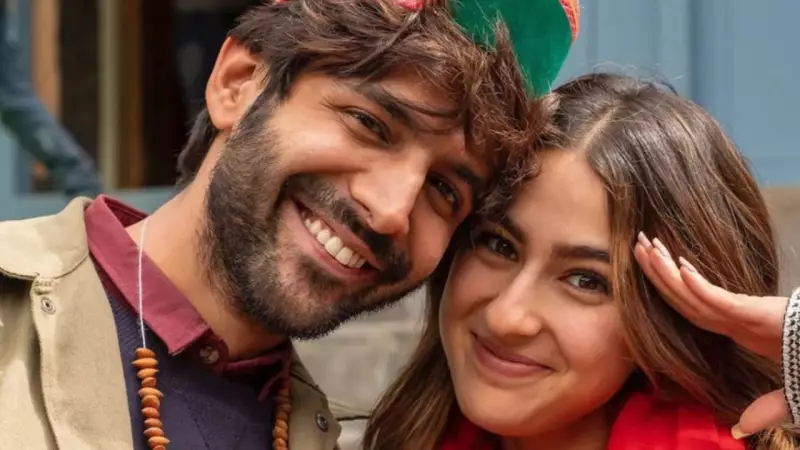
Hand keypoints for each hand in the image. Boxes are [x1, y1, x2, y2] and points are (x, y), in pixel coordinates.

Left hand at [634, 232, 789, 435]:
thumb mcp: (787, 393)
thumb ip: (765, 409)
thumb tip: (740, 431)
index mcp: (736, 329)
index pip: (691, 309)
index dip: (667, 291)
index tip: (648, 270)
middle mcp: (734, 317)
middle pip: (685, 295)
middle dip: (658, 269)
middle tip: (638, 245)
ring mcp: (745, 314)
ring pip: (695, 293)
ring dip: (668, 270)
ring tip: (647, 246)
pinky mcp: (757, 314)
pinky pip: (721, 301)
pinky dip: (700, 288)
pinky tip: (681, 270)